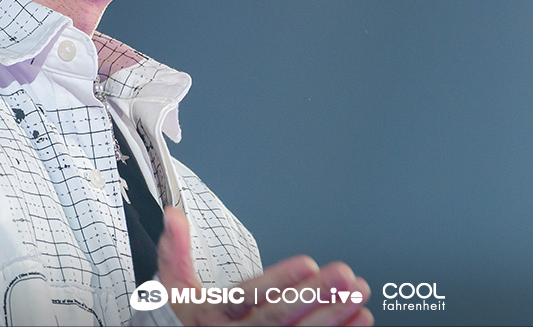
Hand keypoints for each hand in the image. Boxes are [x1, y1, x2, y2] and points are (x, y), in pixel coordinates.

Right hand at [157, 207, 372, 325]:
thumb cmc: (186, 319)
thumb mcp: (173, 288)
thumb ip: (176, 251)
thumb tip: (174, 215)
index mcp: (212, 316)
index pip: (246, 297)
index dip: (278, 280)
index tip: (307, 263)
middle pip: (277, 318)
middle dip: (314, 297)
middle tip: (344, 277)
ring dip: (333, 317)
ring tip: (358, 297)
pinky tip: (359, 319)